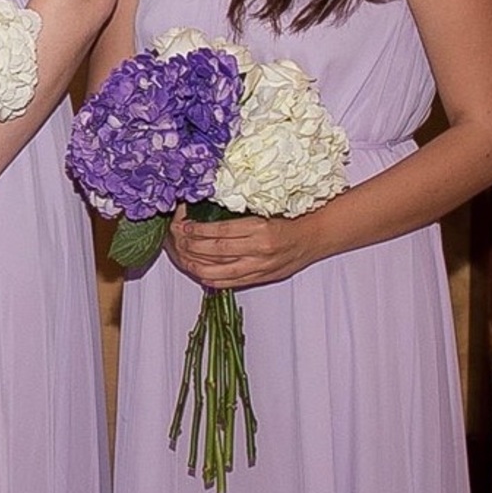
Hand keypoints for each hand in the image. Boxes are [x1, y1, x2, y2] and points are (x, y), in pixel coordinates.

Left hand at [167, 209, 319, 289]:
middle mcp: (259, 250)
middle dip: (190, 246)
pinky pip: (230, 283)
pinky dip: (211, 278)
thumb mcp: (266, 209)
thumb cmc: (291, 218)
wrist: (314, 237)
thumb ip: (239, 215)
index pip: (220, 231)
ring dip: (195, 264)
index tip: (183, 225)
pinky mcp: (260, 278)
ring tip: (181, 256)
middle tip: (176, 238)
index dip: (198, 230)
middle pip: (215, 252)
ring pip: (218, 271)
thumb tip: (207, 214)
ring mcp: (259, 268)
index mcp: (260, 228)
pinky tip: (199, 271)